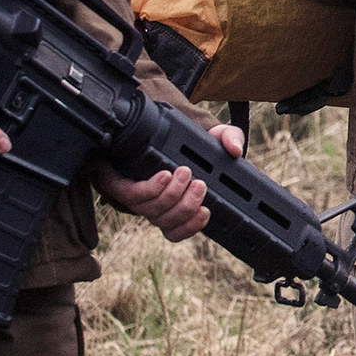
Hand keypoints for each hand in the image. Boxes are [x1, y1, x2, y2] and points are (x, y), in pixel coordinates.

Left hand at [95, 123, 243, 244]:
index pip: (177, 231)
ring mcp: (137, 196)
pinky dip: (152, 188)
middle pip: (167, 222)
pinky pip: (133, 195)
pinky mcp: (120, 184)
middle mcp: (154, 205)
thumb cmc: (179, 139)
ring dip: (171, 195)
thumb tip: (236, 150)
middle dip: (186, 206)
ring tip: (184, 172)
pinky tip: (164, 175)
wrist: (143, 125)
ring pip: (152, 211)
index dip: (191, 227)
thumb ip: (230, 138)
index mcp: (172, 204)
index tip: (205, 211)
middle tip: (199, 184)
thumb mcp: (211, 136)